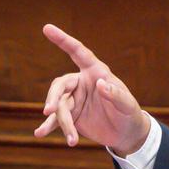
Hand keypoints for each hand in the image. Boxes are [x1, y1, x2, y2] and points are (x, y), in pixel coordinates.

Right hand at [33, 24, 149, 153]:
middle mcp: (82, 83)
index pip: (78, 52)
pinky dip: (49, 126)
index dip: (63, 40)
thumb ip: (116, 94)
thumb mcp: (127, 105)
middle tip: (48, 111)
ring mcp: (74, 99)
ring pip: (58, 106)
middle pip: (61, 85)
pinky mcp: (71, 115)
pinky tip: (40, 134)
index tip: (47, 28)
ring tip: (71, 140)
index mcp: (96, 72)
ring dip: (60, 121)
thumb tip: (101, 84)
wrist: (126, 134)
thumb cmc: (129, 113)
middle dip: (53, 97)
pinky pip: (56, 119)